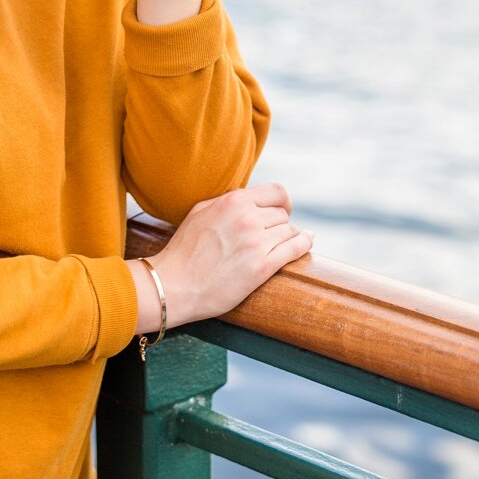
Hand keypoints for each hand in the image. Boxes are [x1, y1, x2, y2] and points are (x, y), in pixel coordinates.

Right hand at [149, 185, 312, 322]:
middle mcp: (248, 218)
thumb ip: (228, 201)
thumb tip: (251, 199)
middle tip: (270, 238)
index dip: (283, 203)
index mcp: (234, 201)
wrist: (172, 285)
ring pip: (290, 231)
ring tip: (282, 246)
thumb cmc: (183, 251)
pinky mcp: (262, 268)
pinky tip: (306, 242)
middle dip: (279, 225)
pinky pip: (295, 249)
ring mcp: (256, 243)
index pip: (277, 192)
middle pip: (282, 215)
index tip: (283, 212)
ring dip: (288, 238)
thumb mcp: (202, 212)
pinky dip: (304, 244)